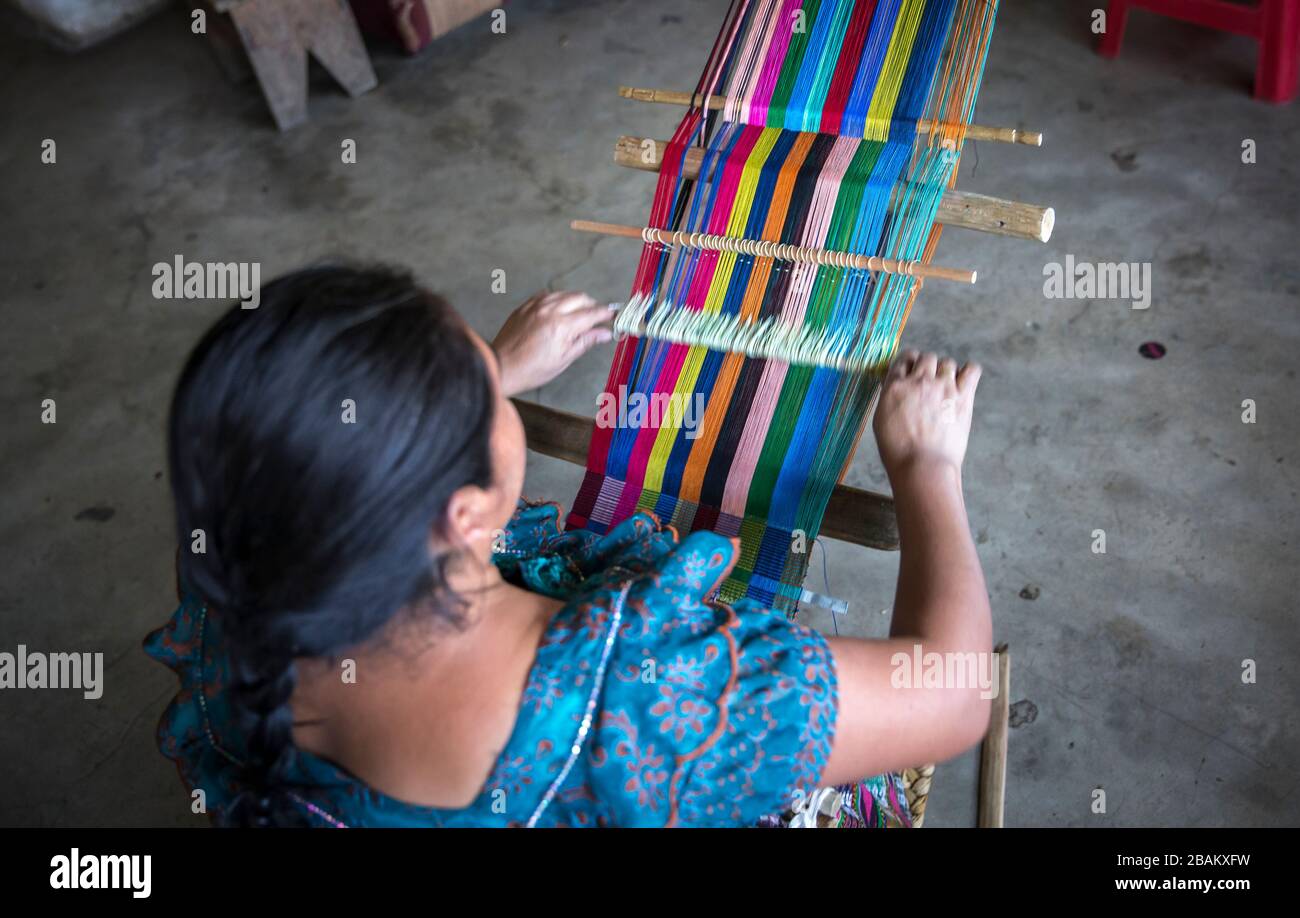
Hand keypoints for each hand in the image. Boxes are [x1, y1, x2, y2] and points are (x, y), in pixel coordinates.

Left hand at [491, 291, 614, 396]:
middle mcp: (549, 310)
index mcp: (561, 326)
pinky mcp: (525, 305)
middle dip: (592, 305)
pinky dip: (558, 299)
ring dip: (576, 300)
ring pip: (564, 293)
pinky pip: (547, 295)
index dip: (605, 314)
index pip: (592, 314)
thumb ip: (585, 342)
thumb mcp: (564, 359)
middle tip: (596, 318)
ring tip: (579, 314)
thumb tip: (605, 333)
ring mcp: (536, 305)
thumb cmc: (531, 369)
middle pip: (580, 298)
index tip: (612, 316)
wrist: (502, 367)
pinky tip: (559, 310)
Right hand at [873, 350, 981, 479]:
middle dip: (927, 367)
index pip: (904, 359)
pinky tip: (964, 382)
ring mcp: (944, 386)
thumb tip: (896, 386)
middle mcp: (920, 380)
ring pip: (948, 362)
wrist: (923, 465)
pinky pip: (972, 369)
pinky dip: (969, 372)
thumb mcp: (881, 419)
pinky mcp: (963, 396)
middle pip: (927, 357)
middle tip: (928, 384)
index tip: (911, 372)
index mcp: (896, 385)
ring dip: (945, 372)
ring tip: (945, 388)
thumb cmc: (898, 449)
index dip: (909, 364)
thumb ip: (889, 397)